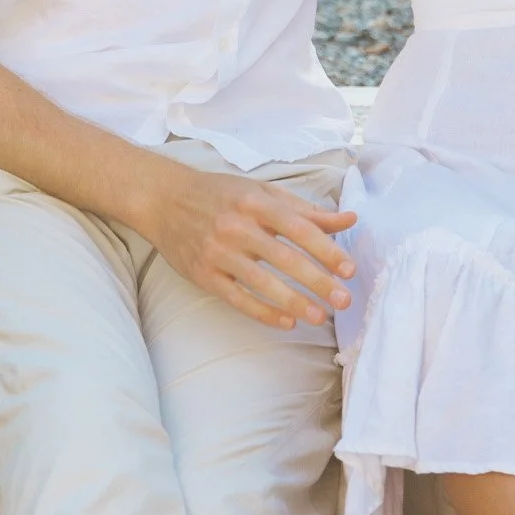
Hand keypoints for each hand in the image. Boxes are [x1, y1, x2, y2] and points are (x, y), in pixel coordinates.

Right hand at [142, 164, 357, 329]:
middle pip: (284, 258)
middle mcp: (237, 226)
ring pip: (262, 282)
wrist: (164, 200)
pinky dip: (263, 312)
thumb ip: (306, 210)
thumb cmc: (221, 194)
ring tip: (320, 316)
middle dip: (317, 281)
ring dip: (294, 302)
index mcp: (256, 202)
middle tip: (343, 300)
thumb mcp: (263, 193)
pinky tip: (286, 322)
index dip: (327, 250)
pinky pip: (237, 298)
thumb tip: (349, 219)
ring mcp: (218, 252)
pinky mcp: (203, 274)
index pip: (299, 229)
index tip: (349, 270)